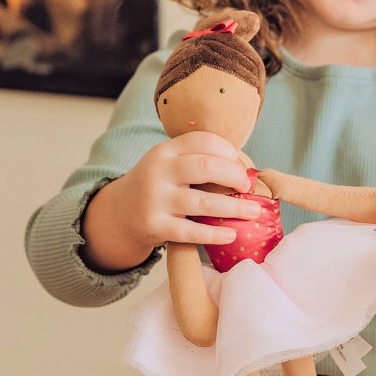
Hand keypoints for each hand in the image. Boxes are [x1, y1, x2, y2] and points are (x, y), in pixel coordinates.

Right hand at [80, 132, 261, 271]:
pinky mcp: (155, 226)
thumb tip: (245, 166)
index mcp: (165, 151)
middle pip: (205, 167)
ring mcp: (155, 200)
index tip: (241, 166)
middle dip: (234, 176)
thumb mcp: (169, 164)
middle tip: (248, 187)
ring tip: (254, 212)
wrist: (121, 213)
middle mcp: (158, 172)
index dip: (228, 151)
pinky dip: (215, 234)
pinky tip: (231, 234)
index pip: (202, 141)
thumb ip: (197, 160)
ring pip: (203, 203)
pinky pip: (191, 232)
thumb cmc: (158, 186)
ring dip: (235, 208)